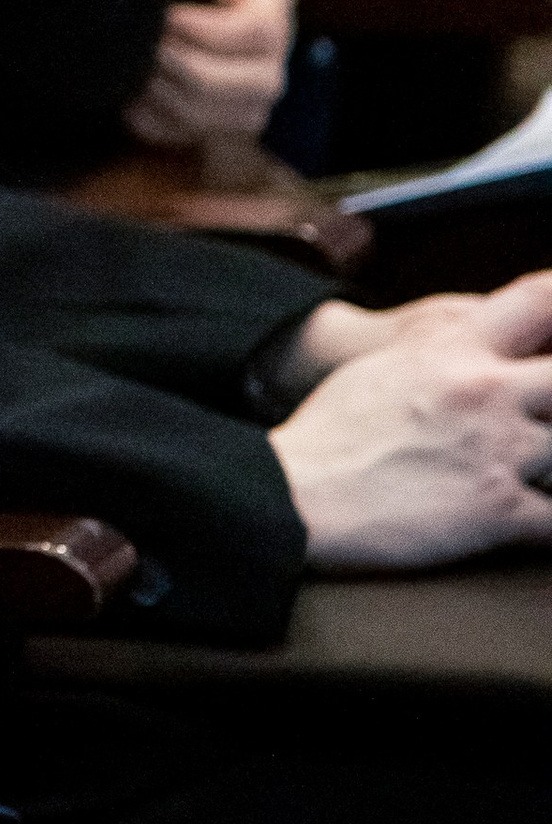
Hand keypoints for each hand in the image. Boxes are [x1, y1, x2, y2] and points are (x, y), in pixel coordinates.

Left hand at [122, 0, 295, 148]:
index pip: (259, 32)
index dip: (205, 32)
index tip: (160, 19)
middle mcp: (274, 51)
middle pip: (251, 88)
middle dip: (184, 68)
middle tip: (138, 47)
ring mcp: (249, 89)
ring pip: (218, 119)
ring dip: (165, 96)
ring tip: (129, 64)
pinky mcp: (217, 115)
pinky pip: (185, 136)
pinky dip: (149, 118)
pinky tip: (125, 88)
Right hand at [267, 270, 551, 567]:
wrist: (297, 493)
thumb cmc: (333, 434)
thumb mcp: (388, 364)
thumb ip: (446, 349)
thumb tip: (480, 345)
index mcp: (454, 345)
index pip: (541, 300)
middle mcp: (484, 388)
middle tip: (543, 418)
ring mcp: (496, 448)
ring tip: (538, 468)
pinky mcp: (498, 510)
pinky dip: (551, 524)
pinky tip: (537, 520)